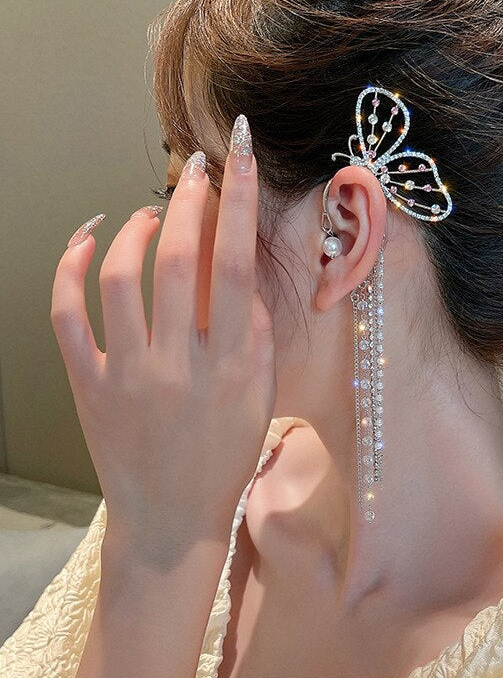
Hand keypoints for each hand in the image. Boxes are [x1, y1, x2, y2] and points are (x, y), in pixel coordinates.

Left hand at [51, 116, 275, 548]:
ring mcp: (129, 375)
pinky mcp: (88, 386)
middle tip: (195, 169)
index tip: (242, 159)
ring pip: (122, 276)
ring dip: (139, 231)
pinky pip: (68, 313)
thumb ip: (253, 333)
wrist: (172, 519)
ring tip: (152, 214)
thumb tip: (238, 269)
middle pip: (182, 259)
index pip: (238, 267)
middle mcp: (181, 365)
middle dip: (190, 199)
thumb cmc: (223, 458)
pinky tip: (89, 239)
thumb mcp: (260, 398)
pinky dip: (72, 266)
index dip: (240, 205)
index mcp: (233, 367)